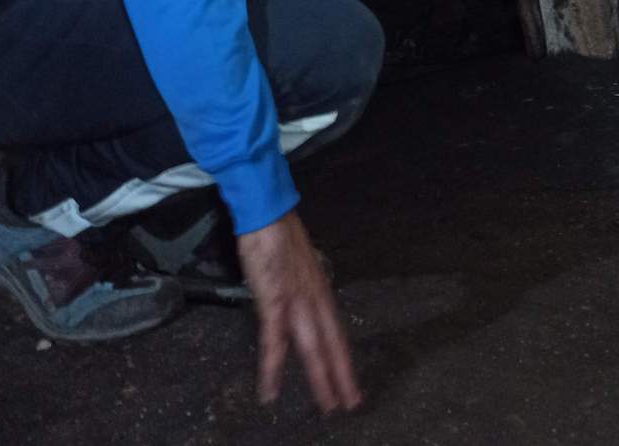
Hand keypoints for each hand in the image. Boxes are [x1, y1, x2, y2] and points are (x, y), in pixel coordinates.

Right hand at [237, 211, 360, 412]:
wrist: (266, 213)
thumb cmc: (278, 234)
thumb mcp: (298, 263)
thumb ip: (302, 285)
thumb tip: (302, 299)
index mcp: (319, 289)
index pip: (336, 330)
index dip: (343, 357)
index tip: (351, 379)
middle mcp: (314, 298)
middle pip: (332, 343)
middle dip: (341, 376)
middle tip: (350, 403)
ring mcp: (296, 301)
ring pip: (313, 348)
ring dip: (320, 379)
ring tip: (327, 405)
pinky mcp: (275, 301)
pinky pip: (274, 342)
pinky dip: (272, 369)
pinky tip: (270, 391)